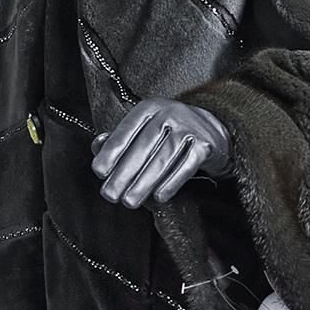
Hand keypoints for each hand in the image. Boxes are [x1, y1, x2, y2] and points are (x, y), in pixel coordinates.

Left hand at [90, 97, 234, 208]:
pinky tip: (159, 196)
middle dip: (124, 174)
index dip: (111, 152)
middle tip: (110, 195)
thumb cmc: (169, 133)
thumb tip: (97, 146)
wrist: (212, 130)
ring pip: (163, 159)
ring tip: (130, 201)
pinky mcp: (206, 144)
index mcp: (149, 109)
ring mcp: (189, 128)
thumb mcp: (144, 129)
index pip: (126, 131)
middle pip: (143, 147)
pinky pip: (186, 167)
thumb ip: (120, 139)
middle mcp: (169, 113)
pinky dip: (171, 183)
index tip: (99, 172)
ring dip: (144, 183)